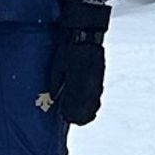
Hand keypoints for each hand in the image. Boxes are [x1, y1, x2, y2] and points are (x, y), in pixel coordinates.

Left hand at [41, 2, 110, 123]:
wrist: (84, 35)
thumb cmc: (68, 50)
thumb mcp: (57, 67)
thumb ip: (56, 84)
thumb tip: (54, 97)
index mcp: (78, 84)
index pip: (76, 107)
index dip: (71, 115)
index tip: (66, 117)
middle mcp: (89, 85)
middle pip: (88, 109)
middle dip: (80, 116)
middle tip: (72, 118)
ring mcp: (97, 82)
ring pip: (95, 103)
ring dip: (87, 110)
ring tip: (79, 113)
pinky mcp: (100, 77)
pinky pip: (97, 94)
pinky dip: (92, 101)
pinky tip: (86, 102)